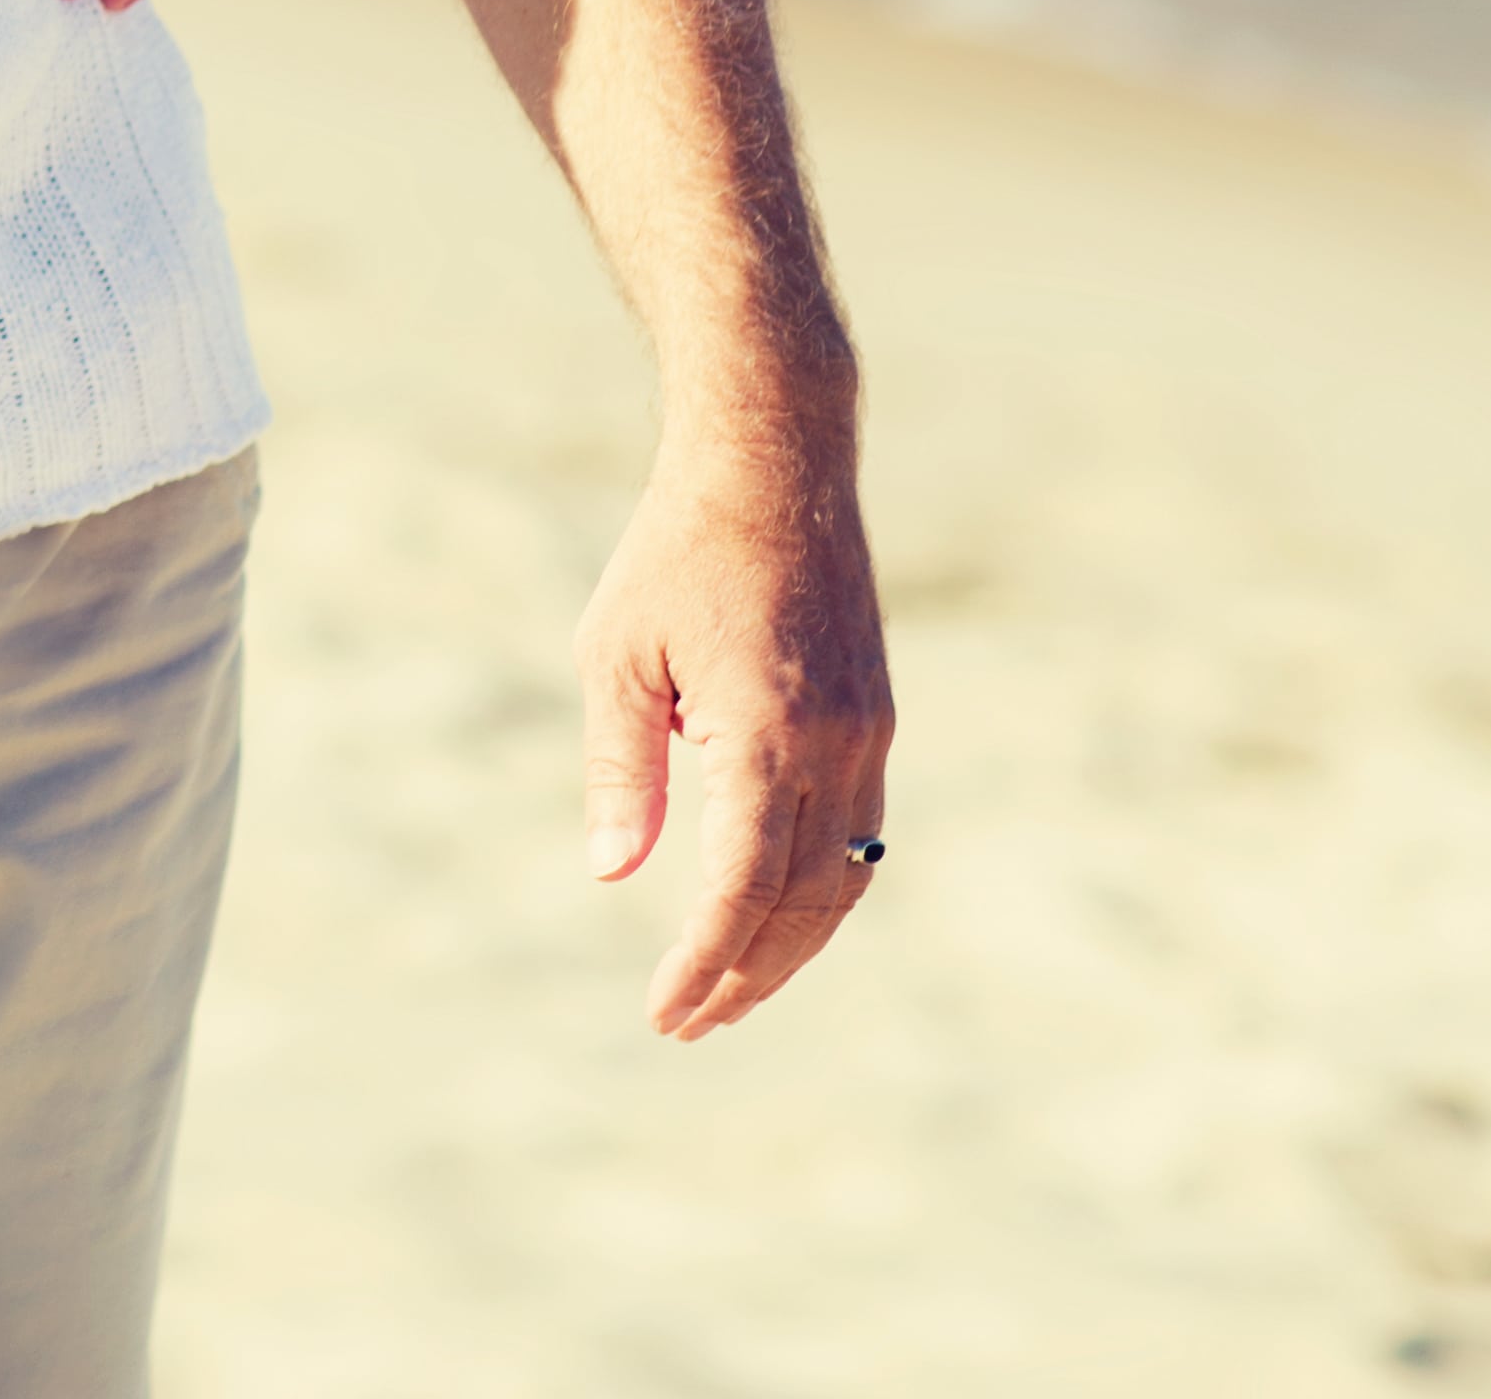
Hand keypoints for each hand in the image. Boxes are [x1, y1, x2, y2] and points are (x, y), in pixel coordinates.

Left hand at [578, 424, 893, 1038]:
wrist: (777, 467)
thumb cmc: (675, 554)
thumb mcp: (616, 654)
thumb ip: (623, 768)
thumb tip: (614, 872)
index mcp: (762, 733)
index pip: (740, 886)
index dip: (705, 960)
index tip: (666, 1011)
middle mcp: (833, 745)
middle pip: (803, 903)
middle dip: (748, 974)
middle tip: (690, 1024)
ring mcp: (867, 734)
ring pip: (845, 878)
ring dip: (792, 945)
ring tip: (729, 990)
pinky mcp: (876, 718)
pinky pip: (858, 831)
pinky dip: (821, 890)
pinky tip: (775, 914)